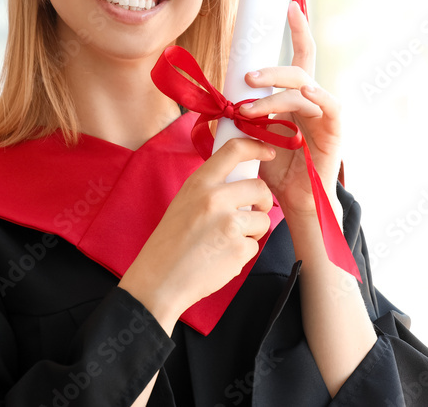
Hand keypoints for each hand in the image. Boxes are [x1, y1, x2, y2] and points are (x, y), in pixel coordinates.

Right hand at [118, 138, 274, 330]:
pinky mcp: (239, 249)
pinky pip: (255, 245)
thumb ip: (211, 188)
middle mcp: (215, 199)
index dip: (256, 147)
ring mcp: (229, 224)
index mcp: (199, 183)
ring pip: (263, 219)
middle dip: (263, 200)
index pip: (233, 150)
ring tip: (227, 240)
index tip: (267, 152)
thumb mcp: (184, 202)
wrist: (160, 280)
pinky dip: (243, 252)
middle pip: (260, 187)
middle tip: (254, 210)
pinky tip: (222, 257)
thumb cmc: (170, 243)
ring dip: (252, 230)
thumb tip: (241, 180)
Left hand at [240, 1, 341, 221]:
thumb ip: (240, 120)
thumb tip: (217, 106)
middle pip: (297, 69)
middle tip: (246, 78)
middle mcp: (314, 100)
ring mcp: (326, 113)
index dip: (297, 30)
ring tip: (249, 108)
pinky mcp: (335, 129)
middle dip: (270, 70)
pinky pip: (328, 104)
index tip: (290, 5)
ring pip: (302, 88)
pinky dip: (313, 96)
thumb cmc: (276, 173)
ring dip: (273, 96)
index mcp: (297, 98)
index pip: (299, 58)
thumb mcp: (252, 141)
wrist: (296, 205)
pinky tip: (302, 93)